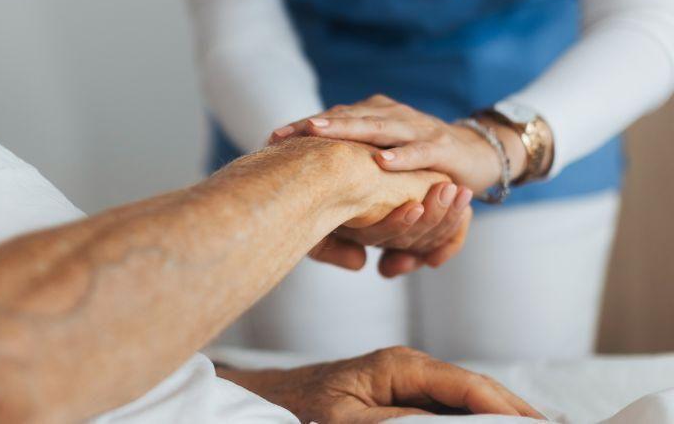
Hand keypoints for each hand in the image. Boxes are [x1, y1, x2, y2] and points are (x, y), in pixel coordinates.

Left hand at [217, 346, 544, 422]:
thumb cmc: (301, 408)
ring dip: (495, 414)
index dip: (507, 407)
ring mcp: (406, 379)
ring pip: (462, 398)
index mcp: (399, 365)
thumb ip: (401, 422)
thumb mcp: (347, 421)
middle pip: (474, 389)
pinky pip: (444, 405)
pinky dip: (470, 417)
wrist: (271, 399)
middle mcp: (408, 366)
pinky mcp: (400, 393)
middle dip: (512, 411)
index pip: (467, 384)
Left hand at [272, 95, 523, 275]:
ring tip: (317, 133)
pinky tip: (381, 162)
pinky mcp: (443, 147)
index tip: (271, 138)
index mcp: (373, 120)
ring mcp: (416, 128)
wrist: (478, 154)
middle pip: (346, 118)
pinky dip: (401, 157)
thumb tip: (338, 244)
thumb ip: (361, 200)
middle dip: (314, 125)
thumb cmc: (421, 168)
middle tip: (283, 133)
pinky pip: (419, 151)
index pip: (332, 121)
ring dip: (347, 131)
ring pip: (376, 127)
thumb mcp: (386, 178)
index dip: (302, 128)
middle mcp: (390, 117)